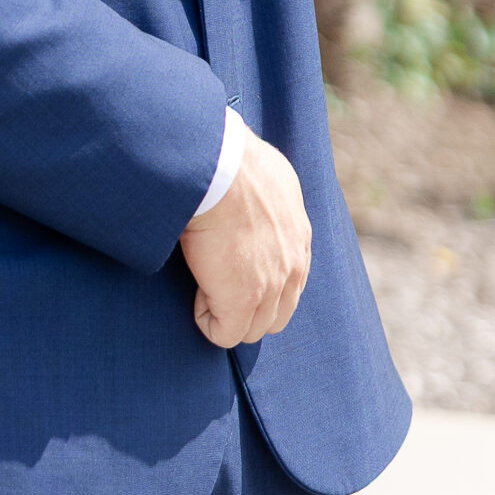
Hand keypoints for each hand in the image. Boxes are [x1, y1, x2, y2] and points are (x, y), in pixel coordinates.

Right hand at [180, 129, 311, 347]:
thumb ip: (270, 197)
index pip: (290, 281)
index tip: (229, 262)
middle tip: (216, 280)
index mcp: (298, 235)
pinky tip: (195, 292)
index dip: (258, 281)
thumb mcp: (269, 176)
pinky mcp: (242, 301)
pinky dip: (206, 320)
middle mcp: (293, 264)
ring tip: (202, 284)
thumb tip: (255, 196)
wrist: (220, 168)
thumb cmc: (231, 160)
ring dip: (226, 313)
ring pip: (252, 328)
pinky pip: (224, 334)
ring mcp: (271, 286)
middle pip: (276, 313)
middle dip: (247, 307)